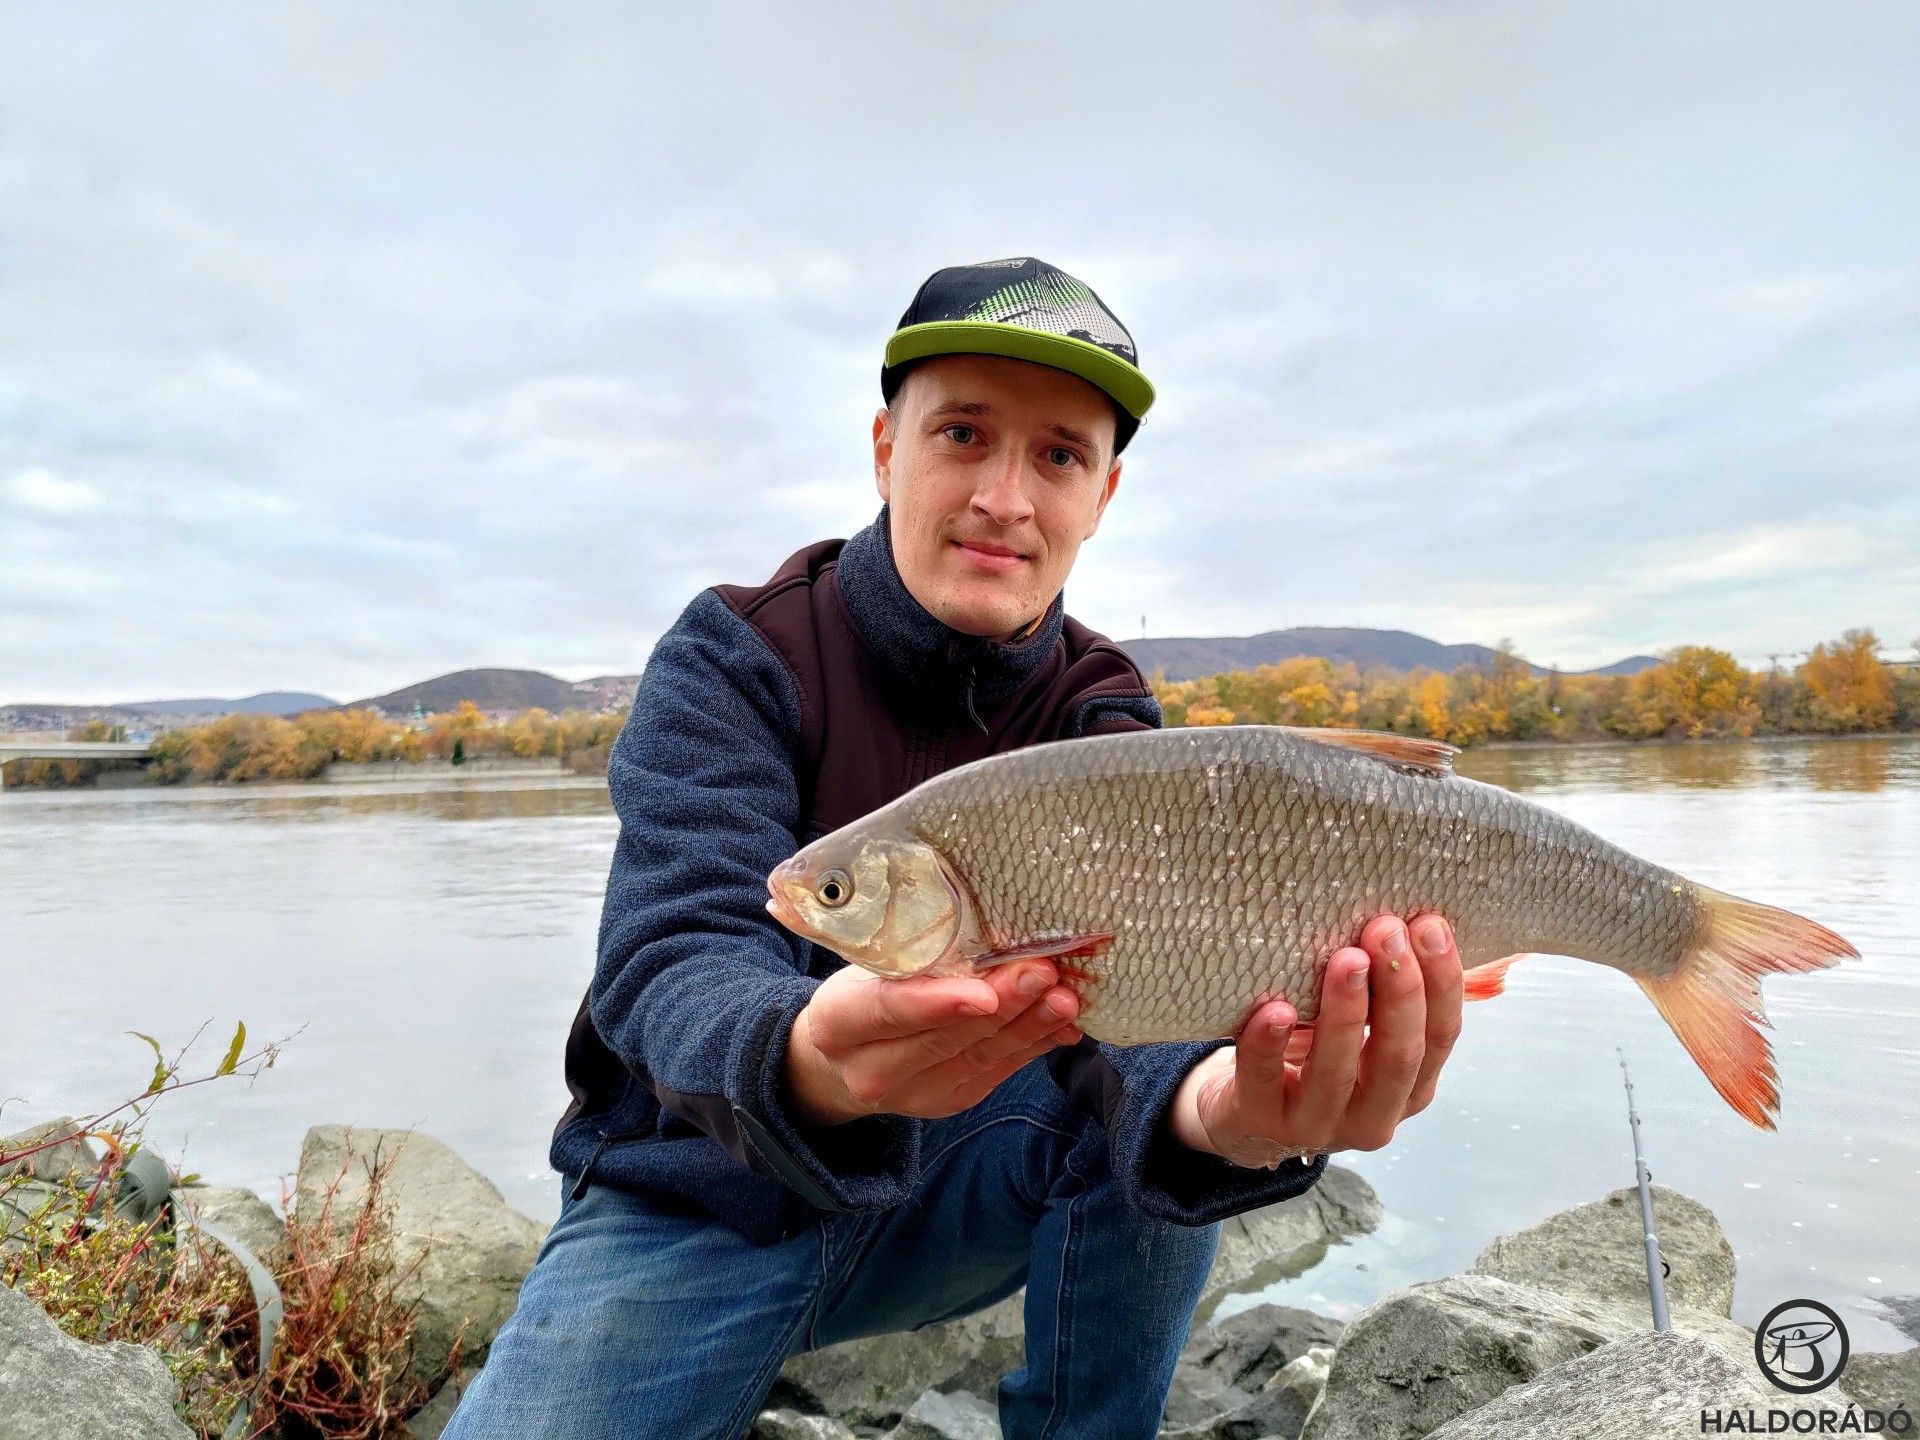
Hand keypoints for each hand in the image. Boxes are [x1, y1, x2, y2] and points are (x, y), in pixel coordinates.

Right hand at [785, 960, 1083, 1126]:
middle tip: (1044, 973)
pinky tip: (1064, 1025)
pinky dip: (1034, 1045)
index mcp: (837, 1024)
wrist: (848, 1049)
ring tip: (1066, 998)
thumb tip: (996, 932)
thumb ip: (920, 954)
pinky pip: (998, 1073)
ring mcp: (911, 1094)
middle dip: (1002, 1005)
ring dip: (1029, 1026)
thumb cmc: (864, 985)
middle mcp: (869, 1070)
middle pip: (943, 1039)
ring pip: (978, 1058)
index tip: (984, 992)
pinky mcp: (949, 1101)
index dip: (937, 1004)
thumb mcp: (872, 961)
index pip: (887, 1011)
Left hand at [1167, 915, 1464, 1166]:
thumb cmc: (1313, 1053)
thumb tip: (1430, 920)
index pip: (1441, 1035)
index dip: (1442, 981)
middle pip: (1398, 1055)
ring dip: (1344, 1013)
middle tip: (1386, 929)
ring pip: (1336, 1072)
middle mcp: (1373, 1115)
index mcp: (1410, 1087)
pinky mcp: (1262, 1119)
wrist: (1248, 1112)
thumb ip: (1394, 988)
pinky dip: (1270, 1044)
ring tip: (1346, 959)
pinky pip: (1265, 1080)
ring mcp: (1316, 1124)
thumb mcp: (1364, 1027)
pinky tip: (1275, 1010)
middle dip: (1398, 989)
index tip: (1431, 925)